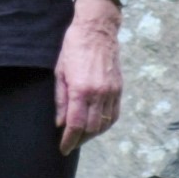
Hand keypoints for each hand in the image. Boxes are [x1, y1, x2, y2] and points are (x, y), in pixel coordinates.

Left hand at [56, 0, 122, 152]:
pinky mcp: (119, 88)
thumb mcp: (60, 72)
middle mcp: (98, 93)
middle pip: (91, 128)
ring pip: (104, 124)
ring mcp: (111, 92)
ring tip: (82, 136)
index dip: (69, 140)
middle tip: (70, 143)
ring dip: (93, 134)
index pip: (76, 124)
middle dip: (80, 139)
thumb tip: (60, 122)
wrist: (97, 29)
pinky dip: (106, 124)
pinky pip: (114, 114)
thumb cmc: (74, 47)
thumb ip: (61, 100)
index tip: (63, 148)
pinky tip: (97, 126)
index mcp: (81, 89)